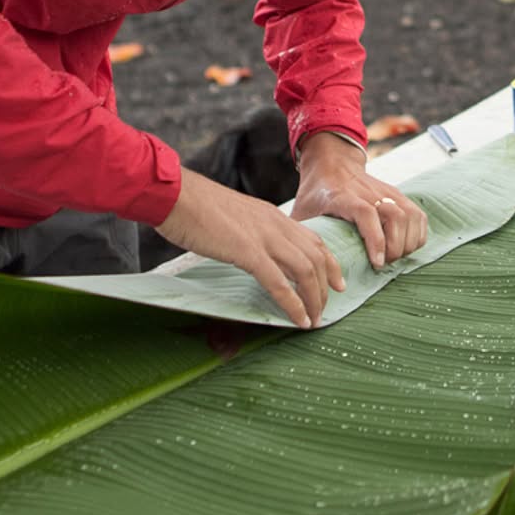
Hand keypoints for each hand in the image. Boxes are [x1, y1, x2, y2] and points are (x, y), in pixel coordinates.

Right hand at [155, 169, 342, 328]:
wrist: (176, 194)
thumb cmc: (196, 207)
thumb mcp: (234, 217)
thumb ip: (250, 232)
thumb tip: (252, 252)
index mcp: (272, 216)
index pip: (313, 239)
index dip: (329, 262)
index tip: (338, 282)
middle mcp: (275, 224)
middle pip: (315, 256)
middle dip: (326, 286)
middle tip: (327, 309)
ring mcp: (263, 236)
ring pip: (305, 270)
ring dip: (314, 298)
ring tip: (314, 320)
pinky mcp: (247, 251)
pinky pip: (278, 281)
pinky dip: (293, 303)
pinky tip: (298, 319)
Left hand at [291, 131, 428, 269]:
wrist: (332, 162)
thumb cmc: (315, 193)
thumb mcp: (301, 213)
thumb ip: (301, 238)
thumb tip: (299, 270)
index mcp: (342, 197)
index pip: (366, 213)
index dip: (375, 239)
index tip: (377, 262)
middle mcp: (367, 192)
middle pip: (394, 216)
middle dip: (395, 246)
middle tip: (383, 264)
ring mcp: (385, 191)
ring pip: (409, 214)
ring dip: (407, 241)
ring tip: (394, 257)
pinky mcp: (397, 194)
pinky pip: (417, 213)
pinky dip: (418, 233)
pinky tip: (407, 246)